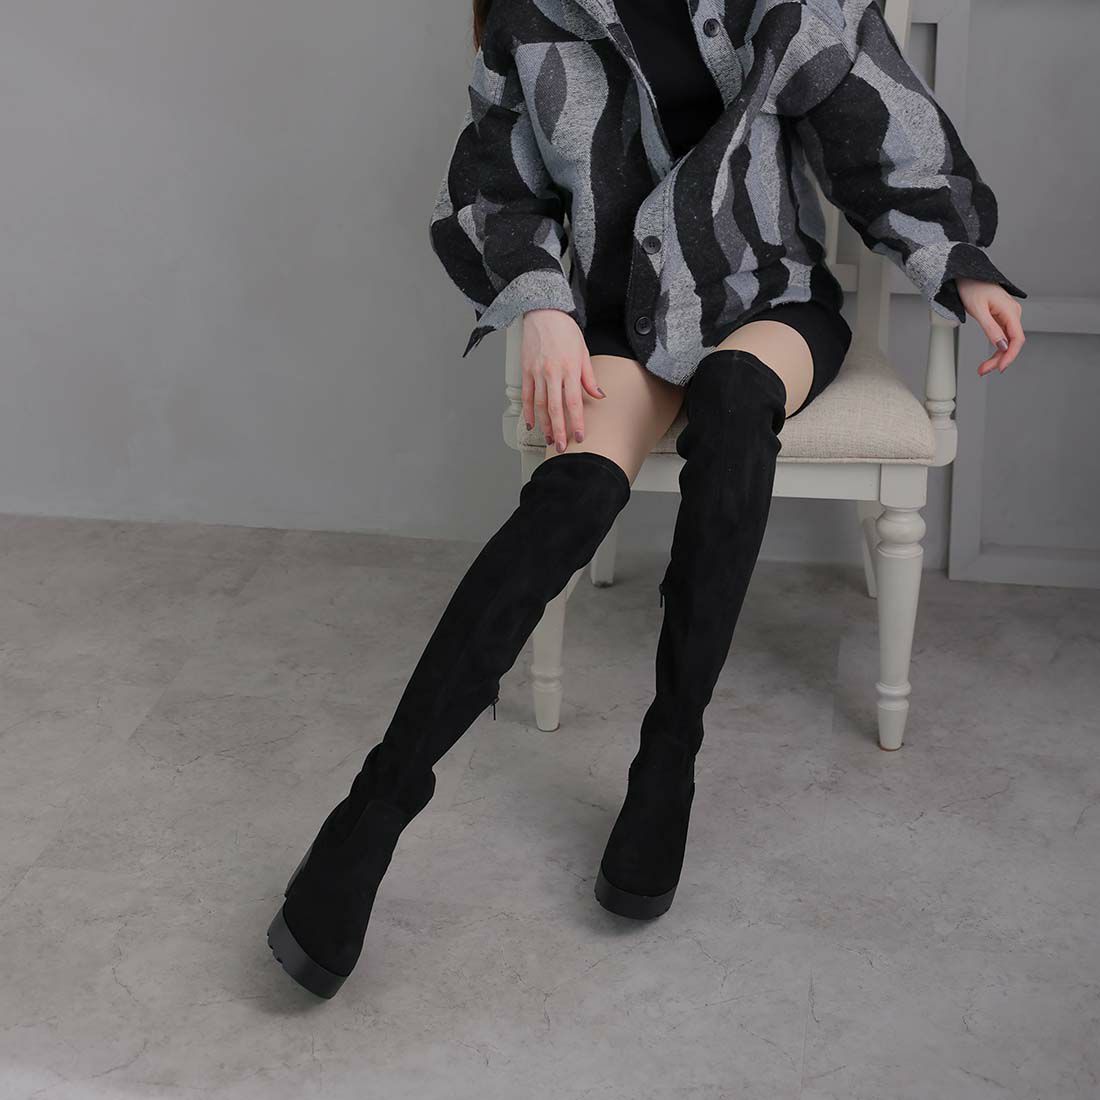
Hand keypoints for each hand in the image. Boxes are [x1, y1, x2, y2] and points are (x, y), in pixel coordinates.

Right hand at [521, 309, 605, 452]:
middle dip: (560, 430)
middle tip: (562, 446)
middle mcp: (552, 373)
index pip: (574, 402)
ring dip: (545, 425)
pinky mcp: (526, 371)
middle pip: (556, 409)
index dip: (577, 422)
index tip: (579, 436)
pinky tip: (532, 423)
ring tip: (550, 438)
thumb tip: (598, 395)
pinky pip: (527, 396)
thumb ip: (589, 377)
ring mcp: (537, 373)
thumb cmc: (564, 330)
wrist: (543, 313)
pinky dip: (529, 412)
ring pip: (540, 405)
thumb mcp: (583, 352)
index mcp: (569, 369)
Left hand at [956, 277, 1024, 376]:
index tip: (1001, 368)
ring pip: (1007, 341)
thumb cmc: (972, 287)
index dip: (1011, 355)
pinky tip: (990, 357)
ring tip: (983, 368)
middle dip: (1000, 359)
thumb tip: (1001, 346)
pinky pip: (1002, 336)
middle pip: (1012, 342)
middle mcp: (1012, 313)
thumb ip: (991, 329)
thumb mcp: (978, 310)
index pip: (1017, 338)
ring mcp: (1007, 315)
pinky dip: (995, 348)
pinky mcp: (1001, 317)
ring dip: (997, 356)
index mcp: (1010, 310)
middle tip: (983, 370)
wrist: (966, 275)